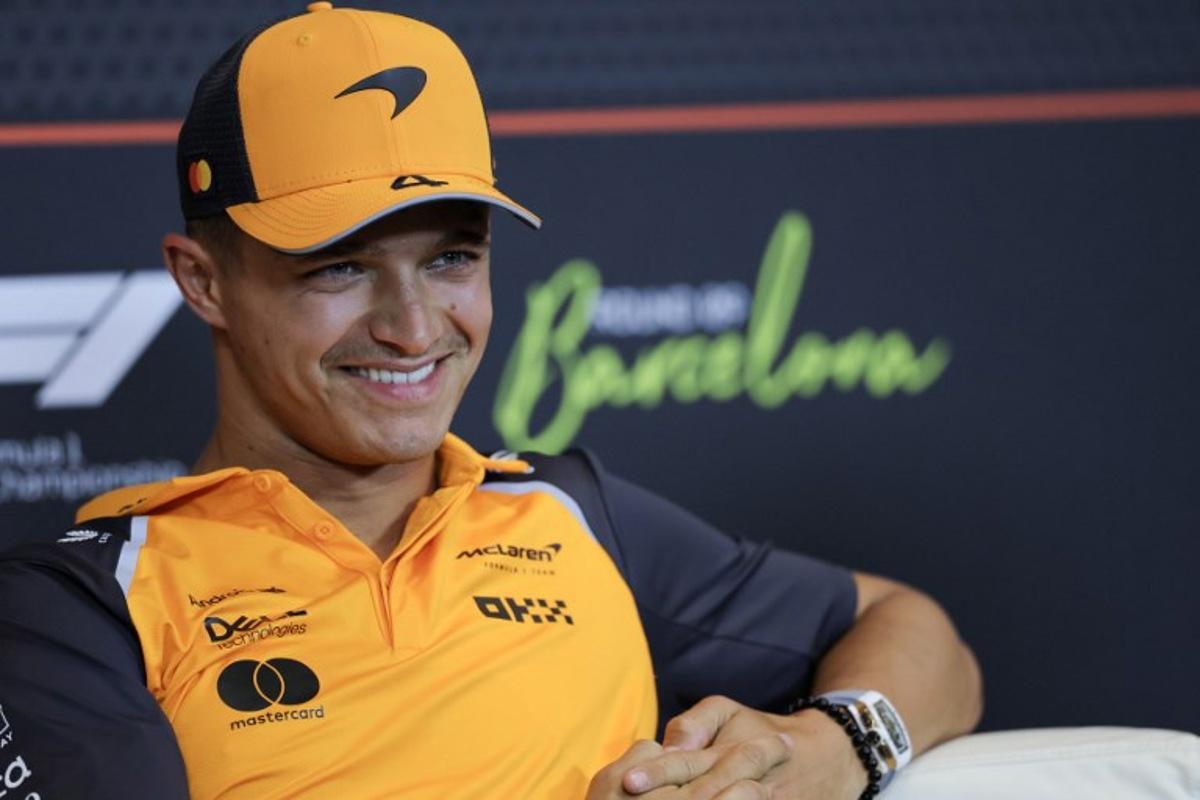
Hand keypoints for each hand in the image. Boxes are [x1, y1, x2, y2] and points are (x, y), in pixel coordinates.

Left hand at [621, 696, 868, 799]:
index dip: (658, 773)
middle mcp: (745, 782)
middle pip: (701, 796)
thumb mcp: (728, 713)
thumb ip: (694, 723)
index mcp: (730, 752)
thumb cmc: (759, 731)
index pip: (687, 764)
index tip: (629, 781)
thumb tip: (666, 743)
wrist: (826, 760)